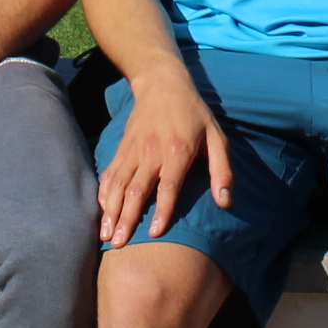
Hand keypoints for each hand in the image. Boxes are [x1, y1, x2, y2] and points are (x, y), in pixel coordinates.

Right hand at [97, 74, 232, 242]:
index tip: (154, 233)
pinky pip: (110, 174)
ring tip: (106, 235)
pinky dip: (104, 193)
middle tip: (118, 244)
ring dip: (111, 210)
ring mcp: (134, 150)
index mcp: (178, 151)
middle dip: (126, 218)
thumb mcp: (216, 137)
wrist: (162, 83)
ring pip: (118, 184)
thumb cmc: (194, 113)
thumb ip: (222, 170)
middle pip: (136, 190)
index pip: (168, 186)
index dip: (162, 210)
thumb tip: (225, 202)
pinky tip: (102, 212)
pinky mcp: (122, 148)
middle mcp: (152, 152)